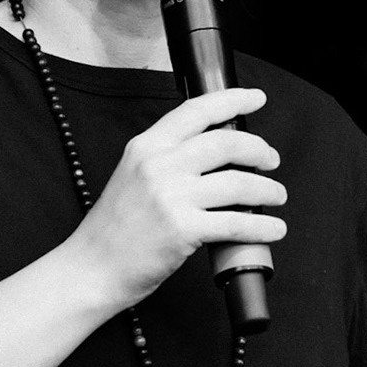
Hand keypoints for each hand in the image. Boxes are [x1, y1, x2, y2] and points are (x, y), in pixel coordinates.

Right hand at [66, 86, 286, 308]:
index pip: (197, 111)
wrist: (90, 269)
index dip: (232, 100)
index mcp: (147, 146)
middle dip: (259, 149)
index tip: (255, 97)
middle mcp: (159, 164)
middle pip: (226, 142)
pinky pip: (236, 223)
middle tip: (271, 159)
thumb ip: (167, 159)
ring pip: (238, 183)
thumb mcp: (132, 175)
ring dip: (267, 189)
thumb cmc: (113, 229)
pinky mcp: (183, 230)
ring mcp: (171, 196)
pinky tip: (273, 228)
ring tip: (276, 196)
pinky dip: (262, 227)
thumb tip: (216, 152)